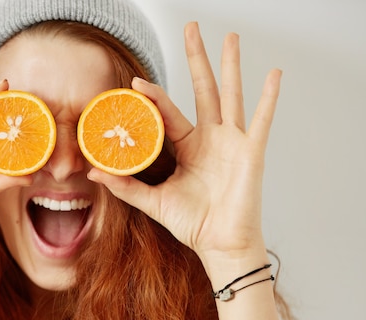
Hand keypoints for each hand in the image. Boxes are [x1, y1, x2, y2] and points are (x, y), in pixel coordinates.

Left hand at [89, 22, 280, 275]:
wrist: (219, 245)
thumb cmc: (193, 223)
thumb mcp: (153, 201)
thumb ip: (126, 186)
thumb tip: (93, 172)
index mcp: (188, 147)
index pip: (169, 113)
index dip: (153, 97)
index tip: (135, 82)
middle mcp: (210, 139)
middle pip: (202, 90)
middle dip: (196, 59)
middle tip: (191, 29)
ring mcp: (232, 142)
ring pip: (230, 94)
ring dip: (229, 65)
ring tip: (228, 37)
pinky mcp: (251, 152)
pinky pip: (261, 119)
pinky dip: (268, 97)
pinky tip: (273, 73)